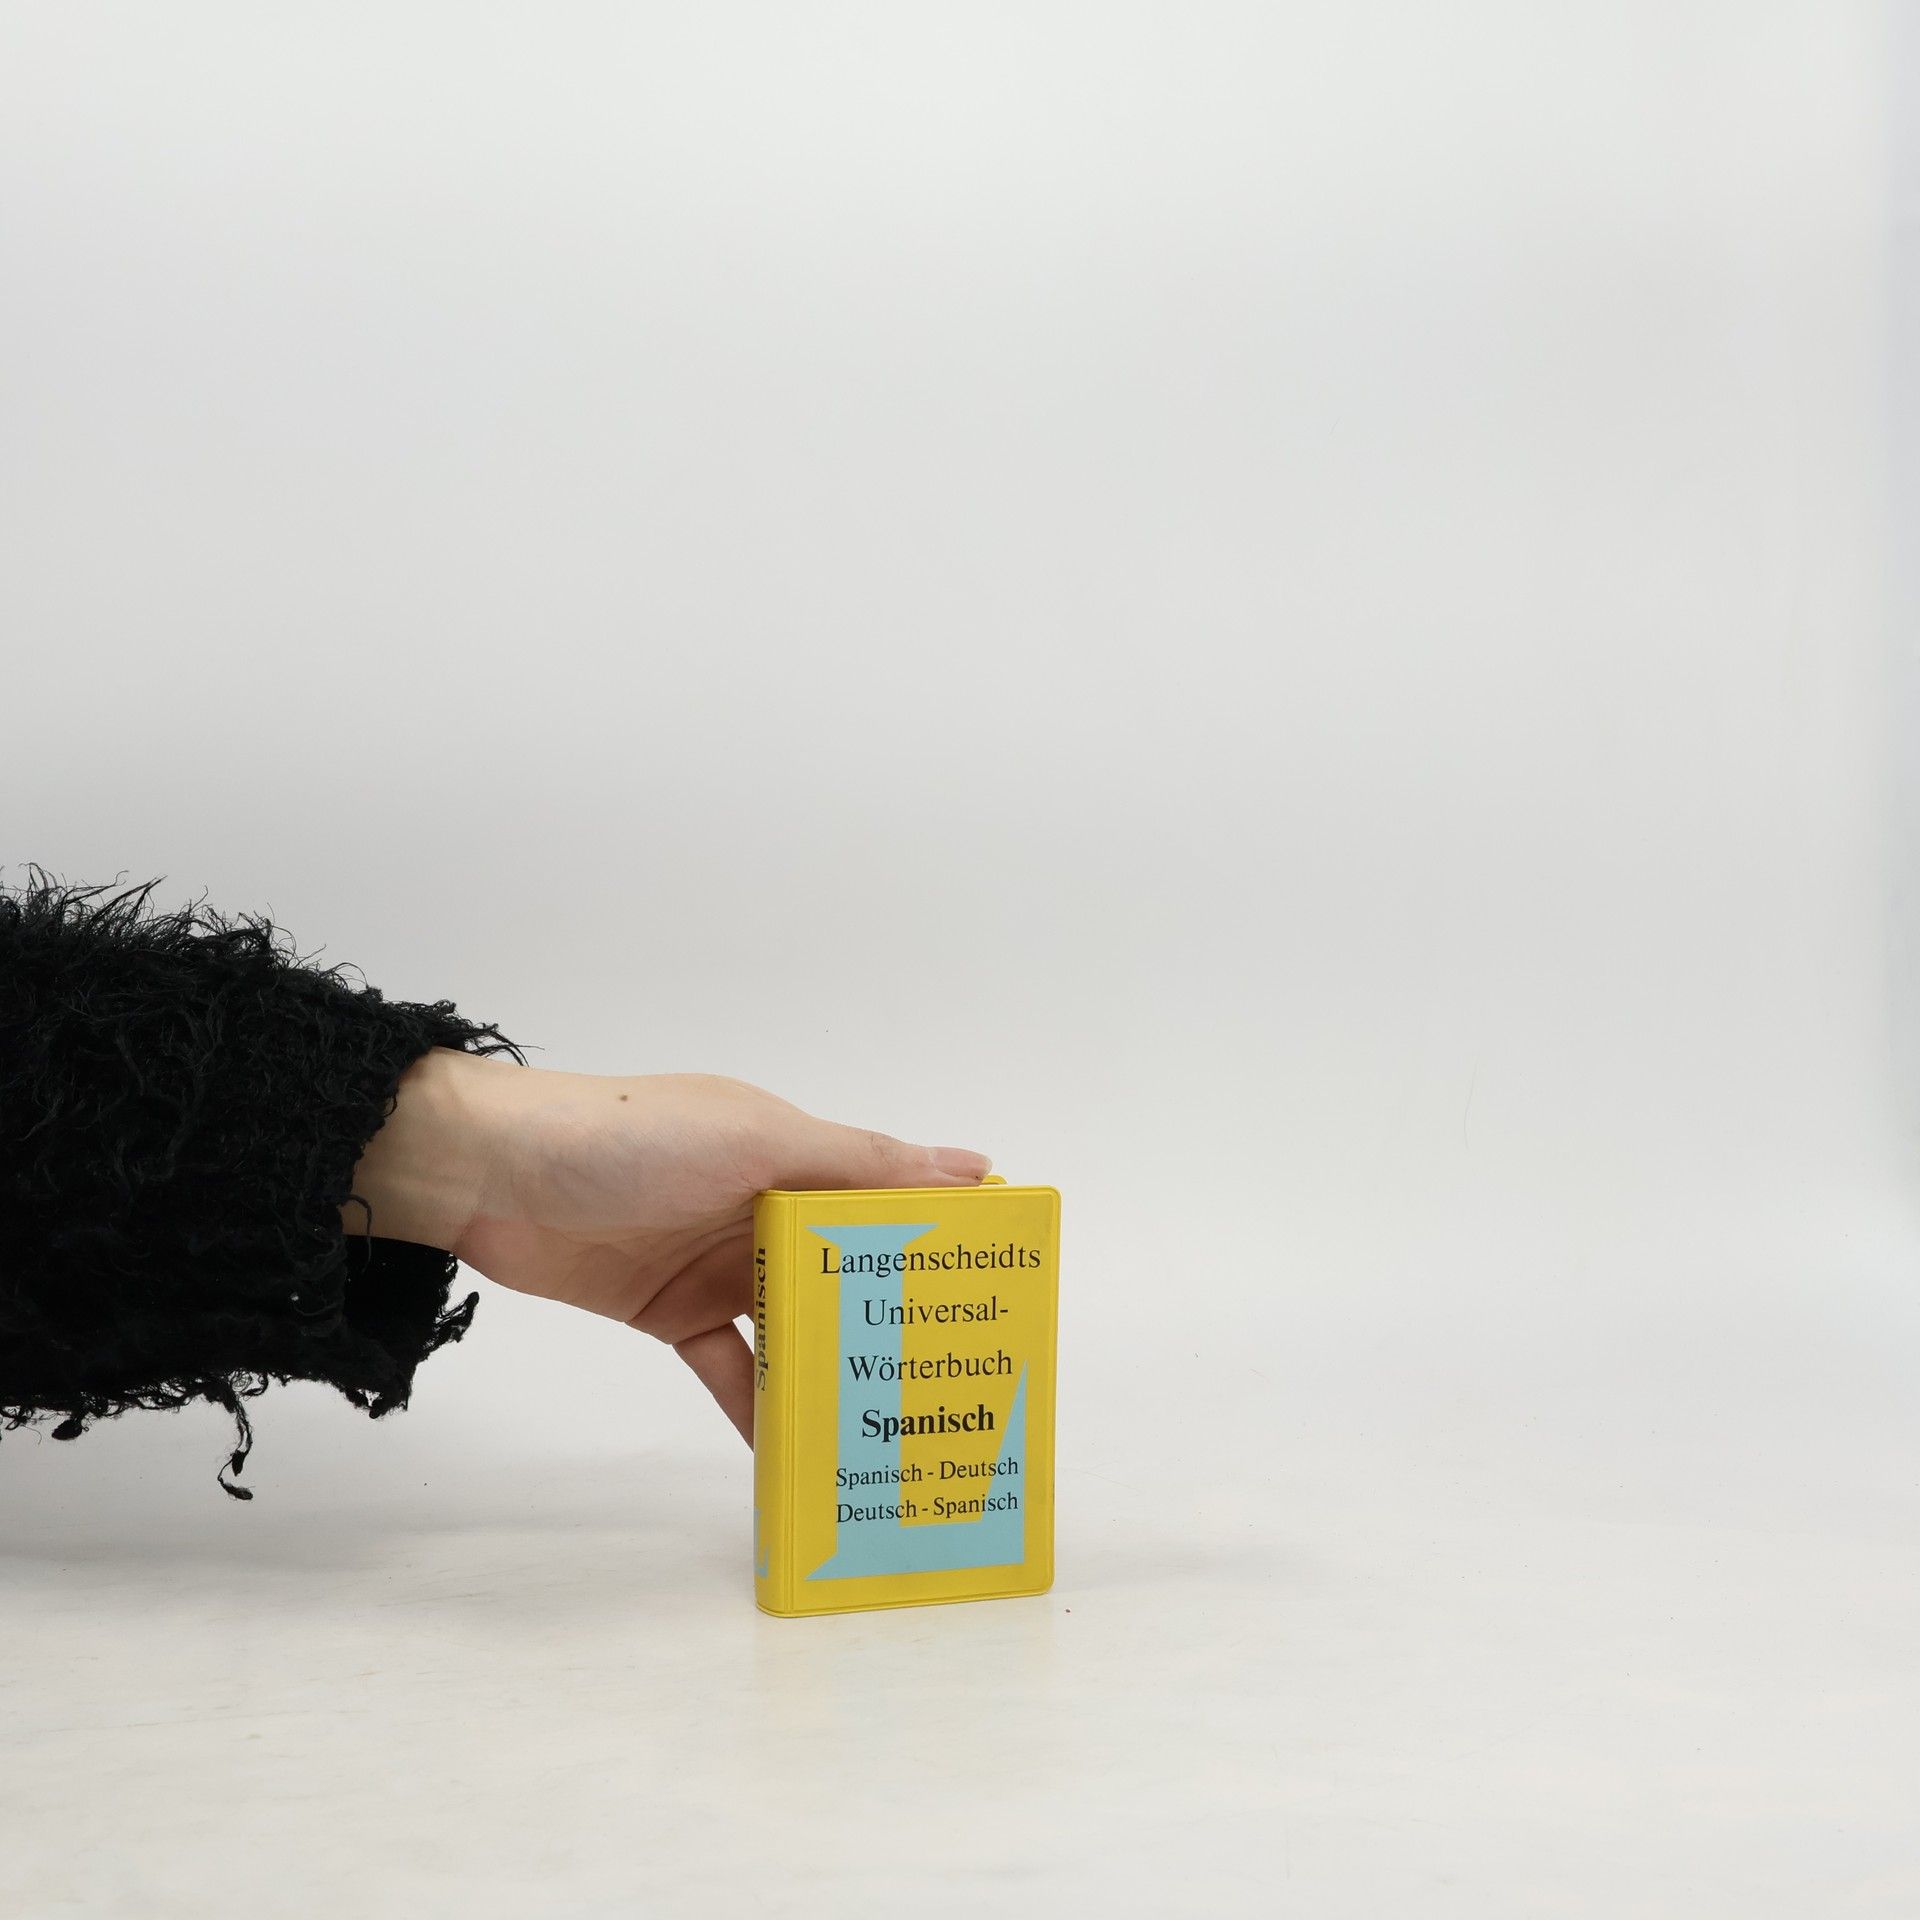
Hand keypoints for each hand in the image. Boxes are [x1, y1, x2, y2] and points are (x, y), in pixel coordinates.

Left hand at [346, 1049, 991, 1442]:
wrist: (491, 1174)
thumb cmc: (630, 1138)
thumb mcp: (756, 1138)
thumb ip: (858, 1163)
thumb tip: (972, 1164)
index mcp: (792, 1154)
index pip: (884, 1197)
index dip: (937, 1239)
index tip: (996, 1292)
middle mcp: (762, 1206)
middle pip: (845, 1269)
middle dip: (892, 1318)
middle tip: (953, 1381)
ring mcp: (715, 1263)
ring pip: (794, 1324)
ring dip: (831, 1365)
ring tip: (888, 1426)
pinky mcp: (669, 1313)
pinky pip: (730, 1366)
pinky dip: (758, 1405)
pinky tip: (794, 1450)